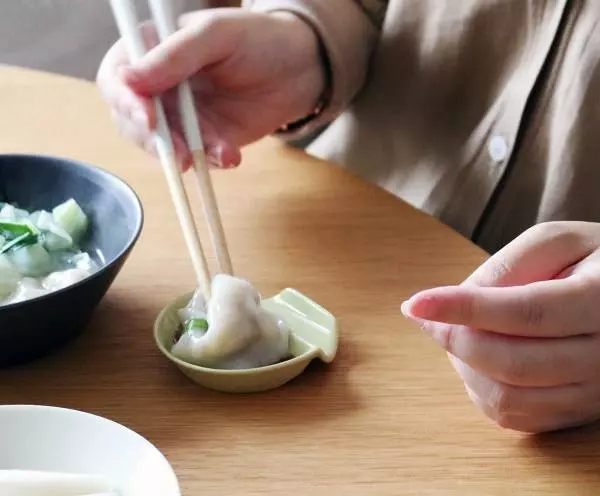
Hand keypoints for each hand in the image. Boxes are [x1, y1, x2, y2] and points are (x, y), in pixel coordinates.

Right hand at [96, 8, 325, 168]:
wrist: (301, 70)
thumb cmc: (259, 39)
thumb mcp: (217, 35)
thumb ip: (175, 55)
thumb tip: (128, 80)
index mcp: (152, 51)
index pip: (117, 78)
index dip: (125, 101)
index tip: (148, 118)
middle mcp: (159, 86)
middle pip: (131, 120)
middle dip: (155, 140)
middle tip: (181, 152)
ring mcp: (181, 116)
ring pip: (162, 146)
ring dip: (186, 154)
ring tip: (222, 150)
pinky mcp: (204, 138)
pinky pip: (196, 157)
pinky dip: (211, 160)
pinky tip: (231, 155)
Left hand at [401, 221, 599, 432]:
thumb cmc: (590, 260)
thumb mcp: (556, 242)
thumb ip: (508, 266)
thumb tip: (458, 300)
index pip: (526, 313)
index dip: (464, 309)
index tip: (415, 304)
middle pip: (511, 363)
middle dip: (454, 339)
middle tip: (426, 315)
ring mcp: (595, 392)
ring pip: (509, 398)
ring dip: (463, 367)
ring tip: (452, 333)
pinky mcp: (578, 412)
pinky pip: (516, 417)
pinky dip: (478, 390)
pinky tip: (473, 359)